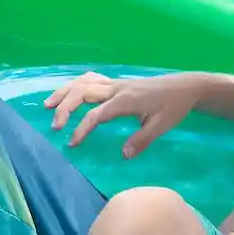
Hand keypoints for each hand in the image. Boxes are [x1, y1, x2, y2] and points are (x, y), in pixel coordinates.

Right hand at [43, 71, 198, 156]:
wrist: (185, 87)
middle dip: (65, 107)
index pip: (96, 114)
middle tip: (55, 126)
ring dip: (64, 92)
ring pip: (83, 82)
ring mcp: (115, 84)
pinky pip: (91, 79)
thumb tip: (123, 155)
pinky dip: (76, 84)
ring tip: (48, 105)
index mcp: (125, 100)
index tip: (72, 143)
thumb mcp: (162, 126)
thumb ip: (141, 140)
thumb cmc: (174, 107)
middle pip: (82, 92)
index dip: (82, 128)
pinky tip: (68, 92)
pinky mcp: (117, 83)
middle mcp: (116, 89)